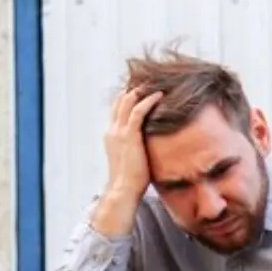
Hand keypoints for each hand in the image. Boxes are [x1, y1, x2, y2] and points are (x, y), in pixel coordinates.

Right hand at [89, 88, 163, 235]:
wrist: (124, 190)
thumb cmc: (132, 180)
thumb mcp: (134, 158)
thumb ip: (138, 147)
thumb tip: (151, 146)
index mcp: (111, 135)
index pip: (117, 109)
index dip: (129, 96)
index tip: (144, 88)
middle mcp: (112, 130)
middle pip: (120, 100)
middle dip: (134, 88)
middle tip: (152, 79)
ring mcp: (119, 132)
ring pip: (128, 101)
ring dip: (142, 90)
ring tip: (157, 83)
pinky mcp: (129, 136)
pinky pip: (138, 111)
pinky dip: (148, 100)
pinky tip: (159, 95)